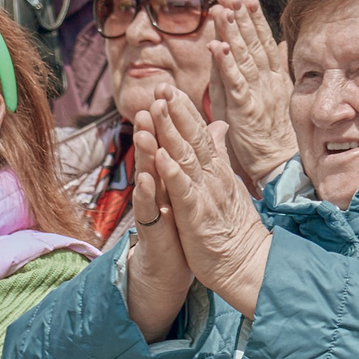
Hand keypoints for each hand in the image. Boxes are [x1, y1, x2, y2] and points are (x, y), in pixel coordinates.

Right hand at [123, 106, 197, 340]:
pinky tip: (146, 178)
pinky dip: (148, 193)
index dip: (170, 118)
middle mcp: (159, 188)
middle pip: (156, 152)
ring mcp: (154, 208)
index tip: (169, 91)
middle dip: (153, 128)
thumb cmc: (184, 226)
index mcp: (172, 176)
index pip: (171, 141)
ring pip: (148, 175)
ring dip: (145, 154)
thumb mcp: (196, 187)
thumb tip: (214, 127)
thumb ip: (201, 156)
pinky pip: (149, 209)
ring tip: (144, 132)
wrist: (172, 266)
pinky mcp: (153, 229)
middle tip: (151, 102)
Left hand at [153, 87, 273, 316]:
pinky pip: (183, 192)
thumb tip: (218, 125)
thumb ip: (219, 153)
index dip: (183, 110)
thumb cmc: (234, 227)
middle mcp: (212, 177)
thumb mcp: (227, 184)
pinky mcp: (197, 217)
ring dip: (171, 133)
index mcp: (216, 170)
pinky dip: (173, 174)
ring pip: (186, 158)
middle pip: (192, 138)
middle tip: (162, 86)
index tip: (169, 87)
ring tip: (158, 109)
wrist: (247, 264)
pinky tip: (162, 157)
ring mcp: (205, 195)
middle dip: (176, 111)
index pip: (199, 133)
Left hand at [206, 0, 294, 187]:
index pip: (263, 41)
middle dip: (242, 17)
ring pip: (244, 58)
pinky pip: (234, 84)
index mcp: (274, 77)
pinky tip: (218, 46)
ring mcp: (257, 94)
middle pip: (254, 43)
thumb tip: (280, 40)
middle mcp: (268, 81)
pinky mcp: (246, 110)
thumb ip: (273, 66)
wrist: (279, 163)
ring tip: (222, 9)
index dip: (254, 19)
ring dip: (233, 32)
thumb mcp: (274, 94)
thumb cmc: (273, 131)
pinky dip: (226, 65)